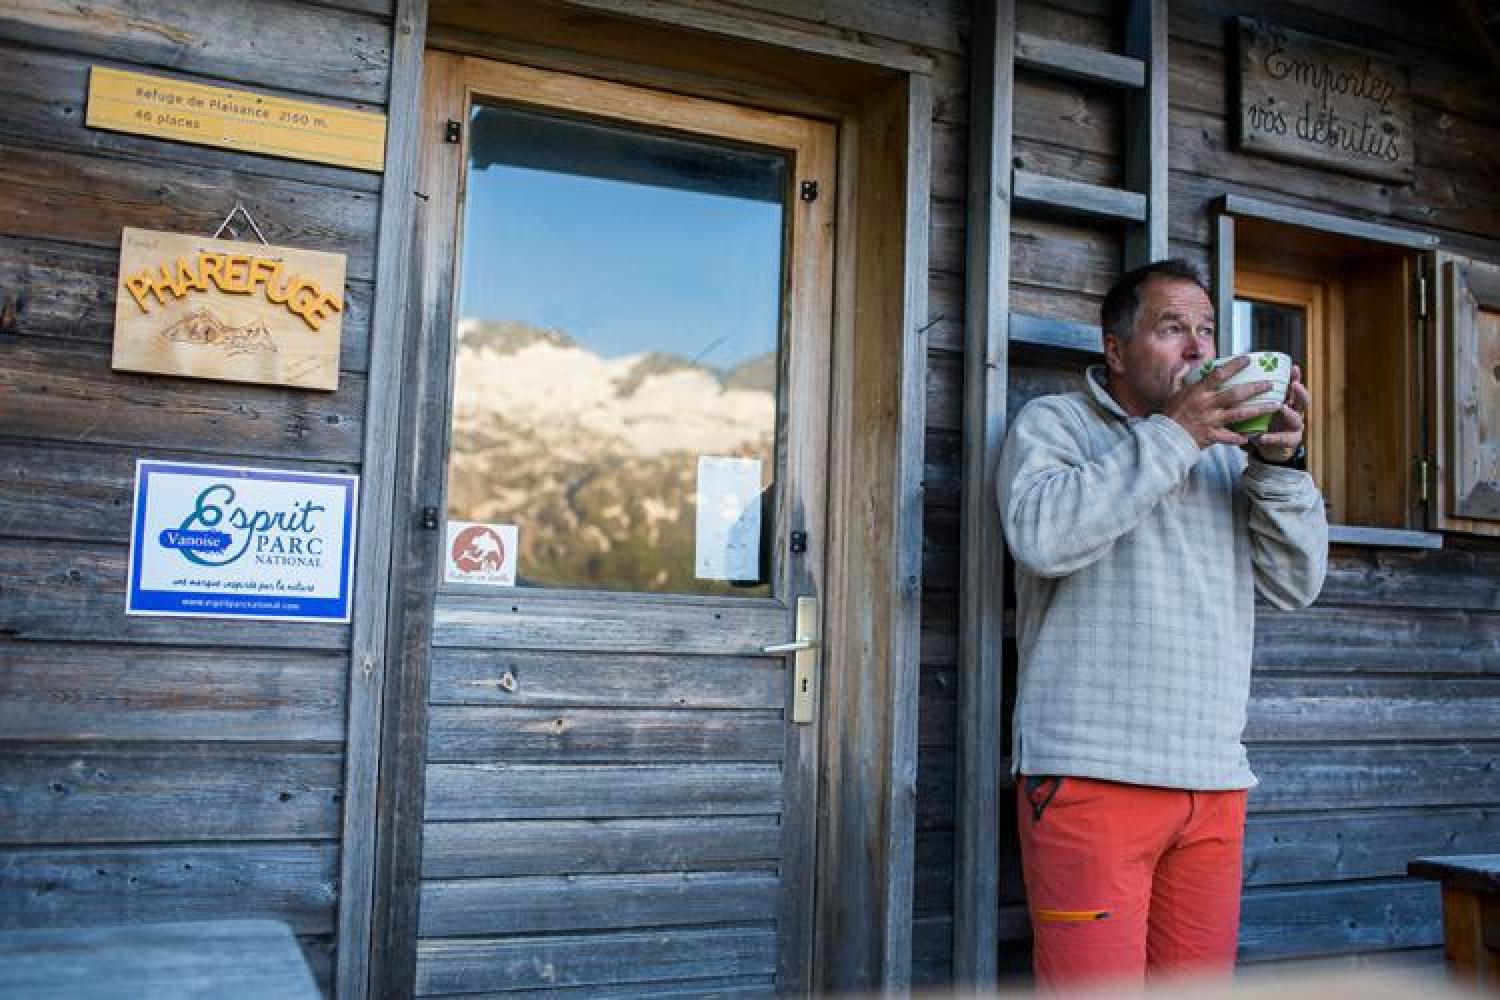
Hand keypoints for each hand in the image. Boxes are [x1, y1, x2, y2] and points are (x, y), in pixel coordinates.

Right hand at [1162, 356, 1280, 448]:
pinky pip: (1230, 437)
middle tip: (1270, 384)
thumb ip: (1179, 377)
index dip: (1234, 365)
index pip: (1219, 374)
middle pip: (1236, 394)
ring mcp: (1212, 421)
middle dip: (1255, 388)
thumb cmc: (1169, 414)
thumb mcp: (1172, 392)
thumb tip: (1183, 364)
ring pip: (1240, 414)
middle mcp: (1208, 405)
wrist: (1165, 438)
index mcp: (1198, 392)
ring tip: (1275, 406)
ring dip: (1259, 410)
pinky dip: (1240, 438)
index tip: (1247, 359)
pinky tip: (1250, 437)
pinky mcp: (1213, 436)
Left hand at [1251, 364, 1309, 461]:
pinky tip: (1262, 437)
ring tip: (1282, 408)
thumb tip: (1240, 379)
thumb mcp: (1261, 408)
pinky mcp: (1289, 442)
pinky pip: (1283, 439)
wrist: (1269, 448)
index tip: (1293, 367)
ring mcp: (1294, 427)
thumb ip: (1256, 397)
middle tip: (1294, 384)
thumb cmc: (1264, 423)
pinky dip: (1272, 438)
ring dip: (1289, 413)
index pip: (1294, 387)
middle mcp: (1295, 412)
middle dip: (1300, 392)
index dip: (1296, 377)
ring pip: (1296, 419)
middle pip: (1303, 401)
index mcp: (1288, 402)